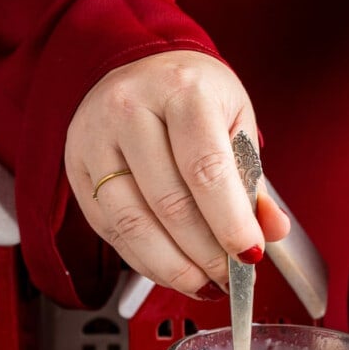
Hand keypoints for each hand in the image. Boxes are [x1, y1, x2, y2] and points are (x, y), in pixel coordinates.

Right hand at [64, 50, 289, 298]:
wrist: (138, 66)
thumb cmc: (192, 94)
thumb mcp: (235, 120)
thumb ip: (252, 178)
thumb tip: (271, 229)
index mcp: (181, 90)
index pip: (205, 169)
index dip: (230, 222)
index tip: (250, 255)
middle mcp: (130, 109)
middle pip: (169, 202)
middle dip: (205, 253)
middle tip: (230, 277)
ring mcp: (96, 139)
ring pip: (133, 223)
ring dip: (173, 267)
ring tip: (203, 283)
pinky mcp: (77, 169)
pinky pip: (110, 230)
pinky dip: (145, 260)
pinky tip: (172, 270)